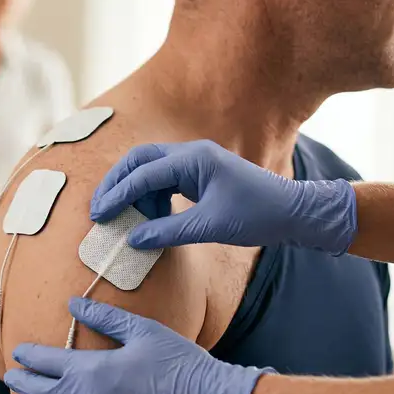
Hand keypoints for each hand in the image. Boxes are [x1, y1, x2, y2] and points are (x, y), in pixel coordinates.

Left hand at [4, 297, 272, 393]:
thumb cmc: (178, 363)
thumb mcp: (141, 331)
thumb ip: (103, 318)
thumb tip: (72, 303)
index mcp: (89, 369)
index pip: (44, 361)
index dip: (28, 355)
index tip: (19, 353)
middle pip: (38, 392)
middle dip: (21, 383)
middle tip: (10, 379)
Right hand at [89, 140, 357, 254]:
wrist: (294, 212)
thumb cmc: (258, 215)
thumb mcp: (211, 227)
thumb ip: (168, 231)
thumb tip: (134, 240)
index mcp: (195, 159)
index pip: (144, 173)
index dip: (118, 194)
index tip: (100, 214)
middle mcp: (192, 153)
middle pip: (140, 160)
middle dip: (117, 183)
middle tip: (99, 209)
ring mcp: (196, 162)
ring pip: (150, 169)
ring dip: (133, 191)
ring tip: (124, 219)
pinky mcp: (200, 175)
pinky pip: (164, 180)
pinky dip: (150, 196)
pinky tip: (148, 217)